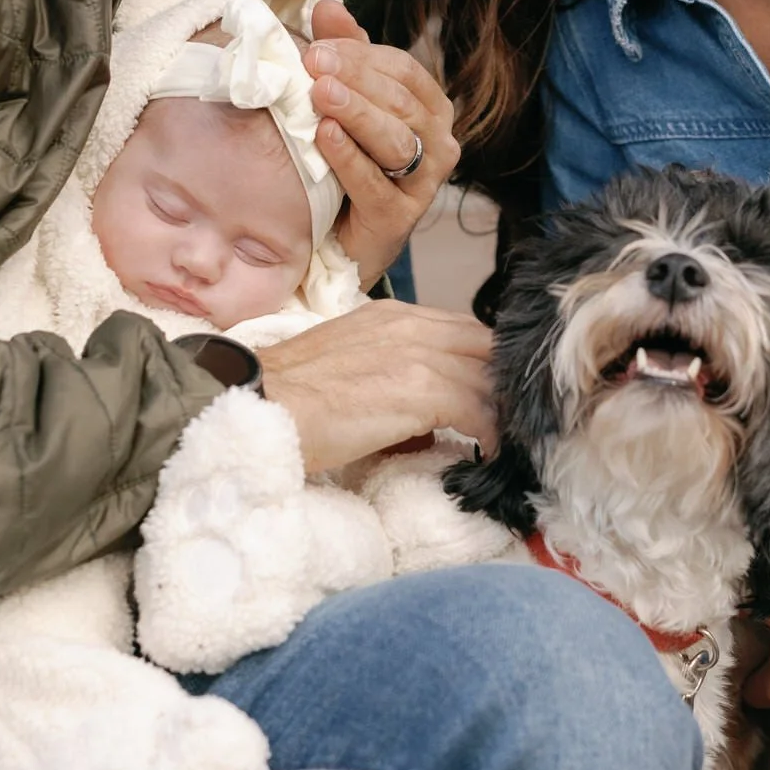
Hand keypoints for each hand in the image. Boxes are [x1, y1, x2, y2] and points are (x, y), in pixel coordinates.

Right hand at [258, 303, 494, 475]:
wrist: (262, 402)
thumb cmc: (290, 395)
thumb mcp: (347, 362)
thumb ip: (389, 370)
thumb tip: (420, 415)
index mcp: (392, 315)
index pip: (462, 330)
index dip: (481, 363)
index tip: (488, 395)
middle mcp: (410, 325)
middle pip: (485, 347)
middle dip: (500, 382)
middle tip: (507, 419)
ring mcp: (418, 354)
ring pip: (488, 378)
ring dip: (500, 411)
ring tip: (501, 441)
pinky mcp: (421, 390)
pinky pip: (479, 410)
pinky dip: (489, 433)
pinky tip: (487, 454)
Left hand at [303, 0, 458, 286]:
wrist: (341, 238)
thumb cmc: (348, 160)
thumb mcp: (346, 100)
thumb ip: (343, 54)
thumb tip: (327, 6)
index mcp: (429, 107)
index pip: (402, 69)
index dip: (361, 54)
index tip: (318, 44)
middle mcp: (438, 142)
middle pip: (400, 101)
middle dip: (355, 78)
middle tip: (312, 62)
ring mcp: (424, 182)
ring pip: (396, 140)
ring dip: (357, 114)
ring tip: (320, 95)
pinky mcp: (400, 218)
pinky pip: (376, 184)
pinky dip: (350, 159)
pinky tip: (325, 137)